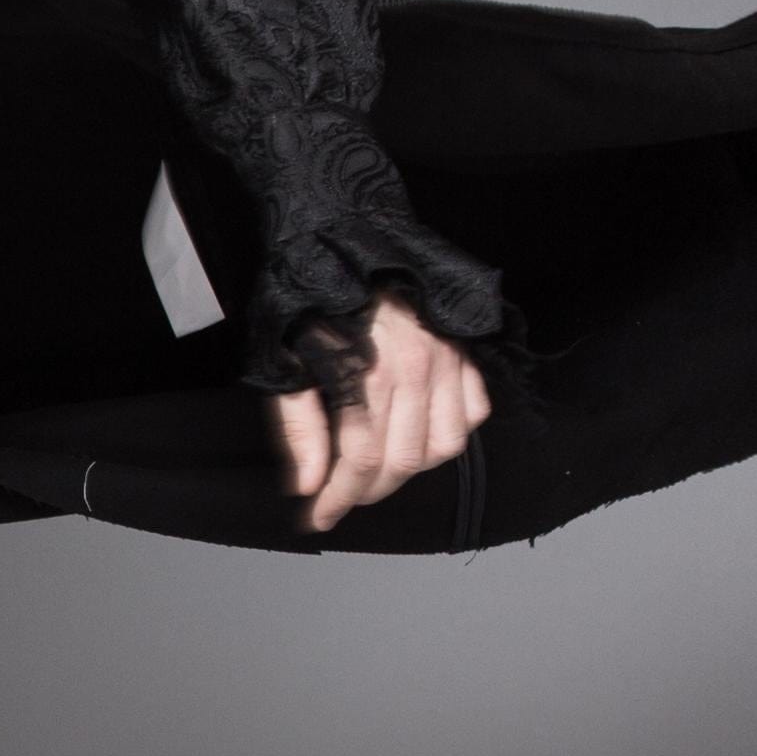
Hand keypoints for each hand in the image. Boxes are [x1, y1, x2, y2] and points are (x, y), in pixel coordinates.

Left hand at [270, 296, 490, 533]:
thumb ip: (299, 427)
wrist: (342, 237)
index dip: (340, 499)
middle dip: (370, 490)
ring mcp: (447, 360)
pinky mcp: (463, 350)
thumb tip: (308, 485)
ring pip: (445, 445)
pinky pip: (472, 412)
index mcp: (368, 374)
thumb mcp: (284, 360)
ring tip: (377, 464)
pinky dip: (449, 433)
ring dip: (410, 467)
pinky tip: (417, 432)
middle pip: (404, 461)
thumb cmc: (306, 298)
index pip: (362, 461)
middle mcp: (416, 370)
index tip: (318, 518)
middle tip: (342, 494)